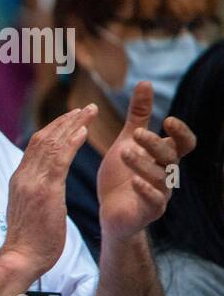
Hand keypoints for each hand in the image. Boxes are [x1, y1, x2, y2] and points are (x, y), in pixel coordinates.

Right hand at [0, 104, 95, 280]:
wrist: (21, 257)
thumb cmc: (29, 241)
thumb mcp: (30, 210)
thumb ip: (35, 194)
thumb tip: (43, 190)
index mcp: (20, 180)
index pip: (35, 146)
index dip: (54, 130)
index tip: (71, 119)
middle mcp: (23, 175)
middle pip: (43, 138)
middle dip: (65, 120)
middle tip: (84, 108)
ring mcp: (33, 182)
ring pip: (52, 143)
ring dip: (72, 124)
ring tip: (88, 112)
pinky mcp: (46, 190)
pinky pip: (60, 159)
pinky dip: (72, 142)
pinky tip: (84, 131)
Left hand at [97, 81, 196, 242]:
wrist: (110, 213)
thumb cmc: (121, 176)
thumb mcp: (128, 141)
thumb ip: (139, 116)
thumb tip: (145, 82)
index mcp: (163, 158)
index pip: (184, 143)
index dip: (181, 133)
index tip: (169, 120)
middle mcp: (166, 174)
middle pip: (171, 157)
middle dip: (155, 144)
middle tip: (136, 134)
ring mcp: (160, 194)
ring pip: (160, 177)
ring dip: (143, 164)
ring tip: (123, 153)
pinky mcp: (149, 211)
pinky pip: (154, 201)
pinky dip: (145, 190)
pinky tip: (134, 181)